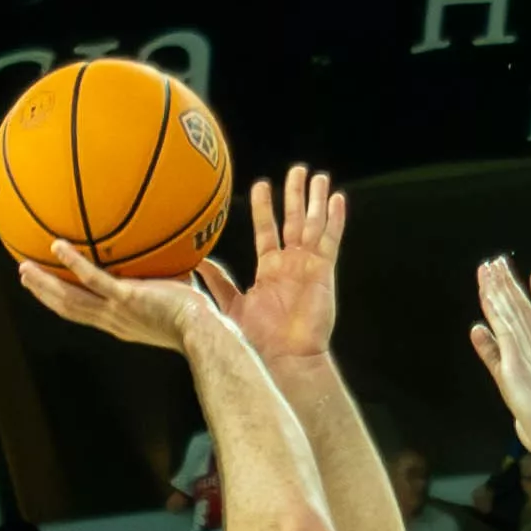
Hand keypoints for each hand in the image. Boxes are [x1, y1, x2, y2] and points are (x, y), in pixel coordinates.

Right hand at [18, 240, 224, 351]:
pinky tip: (58, 245)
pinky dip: (74, 263)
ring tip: (25, 265)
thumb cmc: (197, 319)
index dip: (62, 302)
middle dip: (43, 293)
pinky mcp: (127, 299)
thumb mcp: (172, 298)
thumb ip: (162, 282)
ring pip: (71, 298)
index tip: (47, 289)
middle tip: (23, 275)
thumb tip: (171, 257)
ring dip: (46, 282)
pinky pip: (93, 279)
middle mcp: (113, 320)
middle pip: (68, 308)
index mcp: (120, 322)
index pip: (84, 313)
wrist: (205, 332)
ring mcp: (117, 311)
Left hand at [196, 169, 343, 364]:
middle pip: (294, 221)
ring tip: (319, 176)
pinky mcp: (324, 272)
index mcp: (270, 270)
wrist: (283, 359)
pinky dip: (335, 220)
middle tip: (298, 171)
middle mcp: (291, 265)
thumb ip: (216, 282)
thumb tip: (193, 261)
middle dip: (295, 196)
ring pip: (314, 225)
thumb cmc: (256, 340)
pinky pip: (331, 240)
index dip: (265, 208)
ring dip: (316, 200)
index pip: (266, 230)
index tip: (262, 185)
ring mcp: (309, 267)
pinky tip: (338, 199)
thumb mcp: (229, 305)